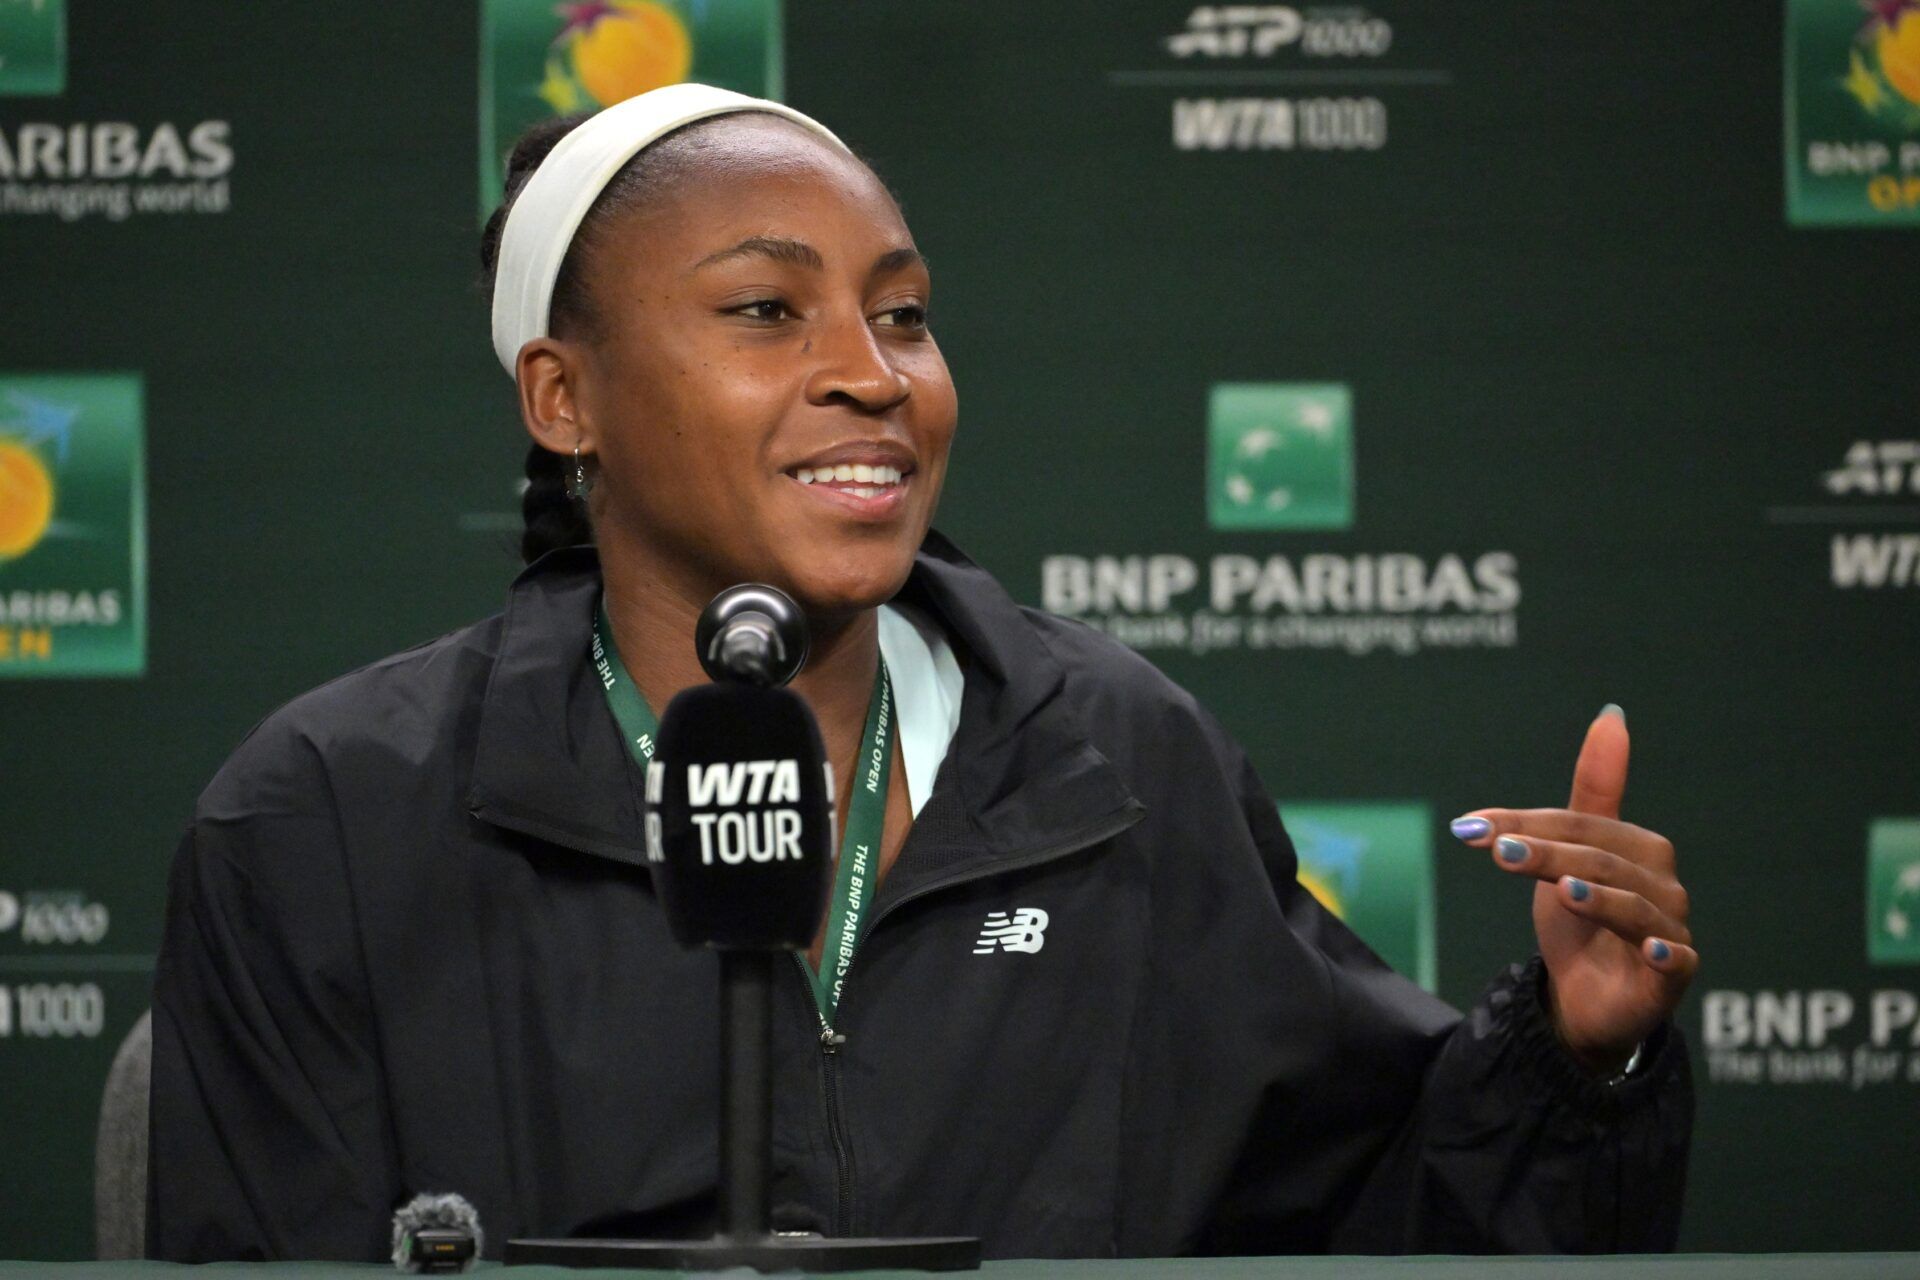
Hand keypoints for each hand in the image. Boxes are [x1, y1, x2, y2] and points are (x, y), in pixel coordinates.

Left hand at [1449, 705, 1697, 1075]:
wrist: (1584, 998)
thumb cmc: (1578, 919)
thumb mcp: (1568, 854)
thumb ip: (1590, 793)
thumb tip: (1612, 716)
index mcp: (1640, 847)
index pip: (1580, 826)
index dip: (1525, 824)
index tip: (1470, 828)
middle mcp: (1663, 884)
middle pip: (1601, 861)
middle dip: (1547, 854)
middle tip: (1499, 851)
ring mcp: (1672, 930)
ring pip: (1633, 906)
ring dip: (1597, 897)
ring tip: (1561, 890)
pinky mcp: (1675, 975)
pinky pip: (1677, 959)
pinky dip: (1665, 951)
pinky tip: (1648, 947)